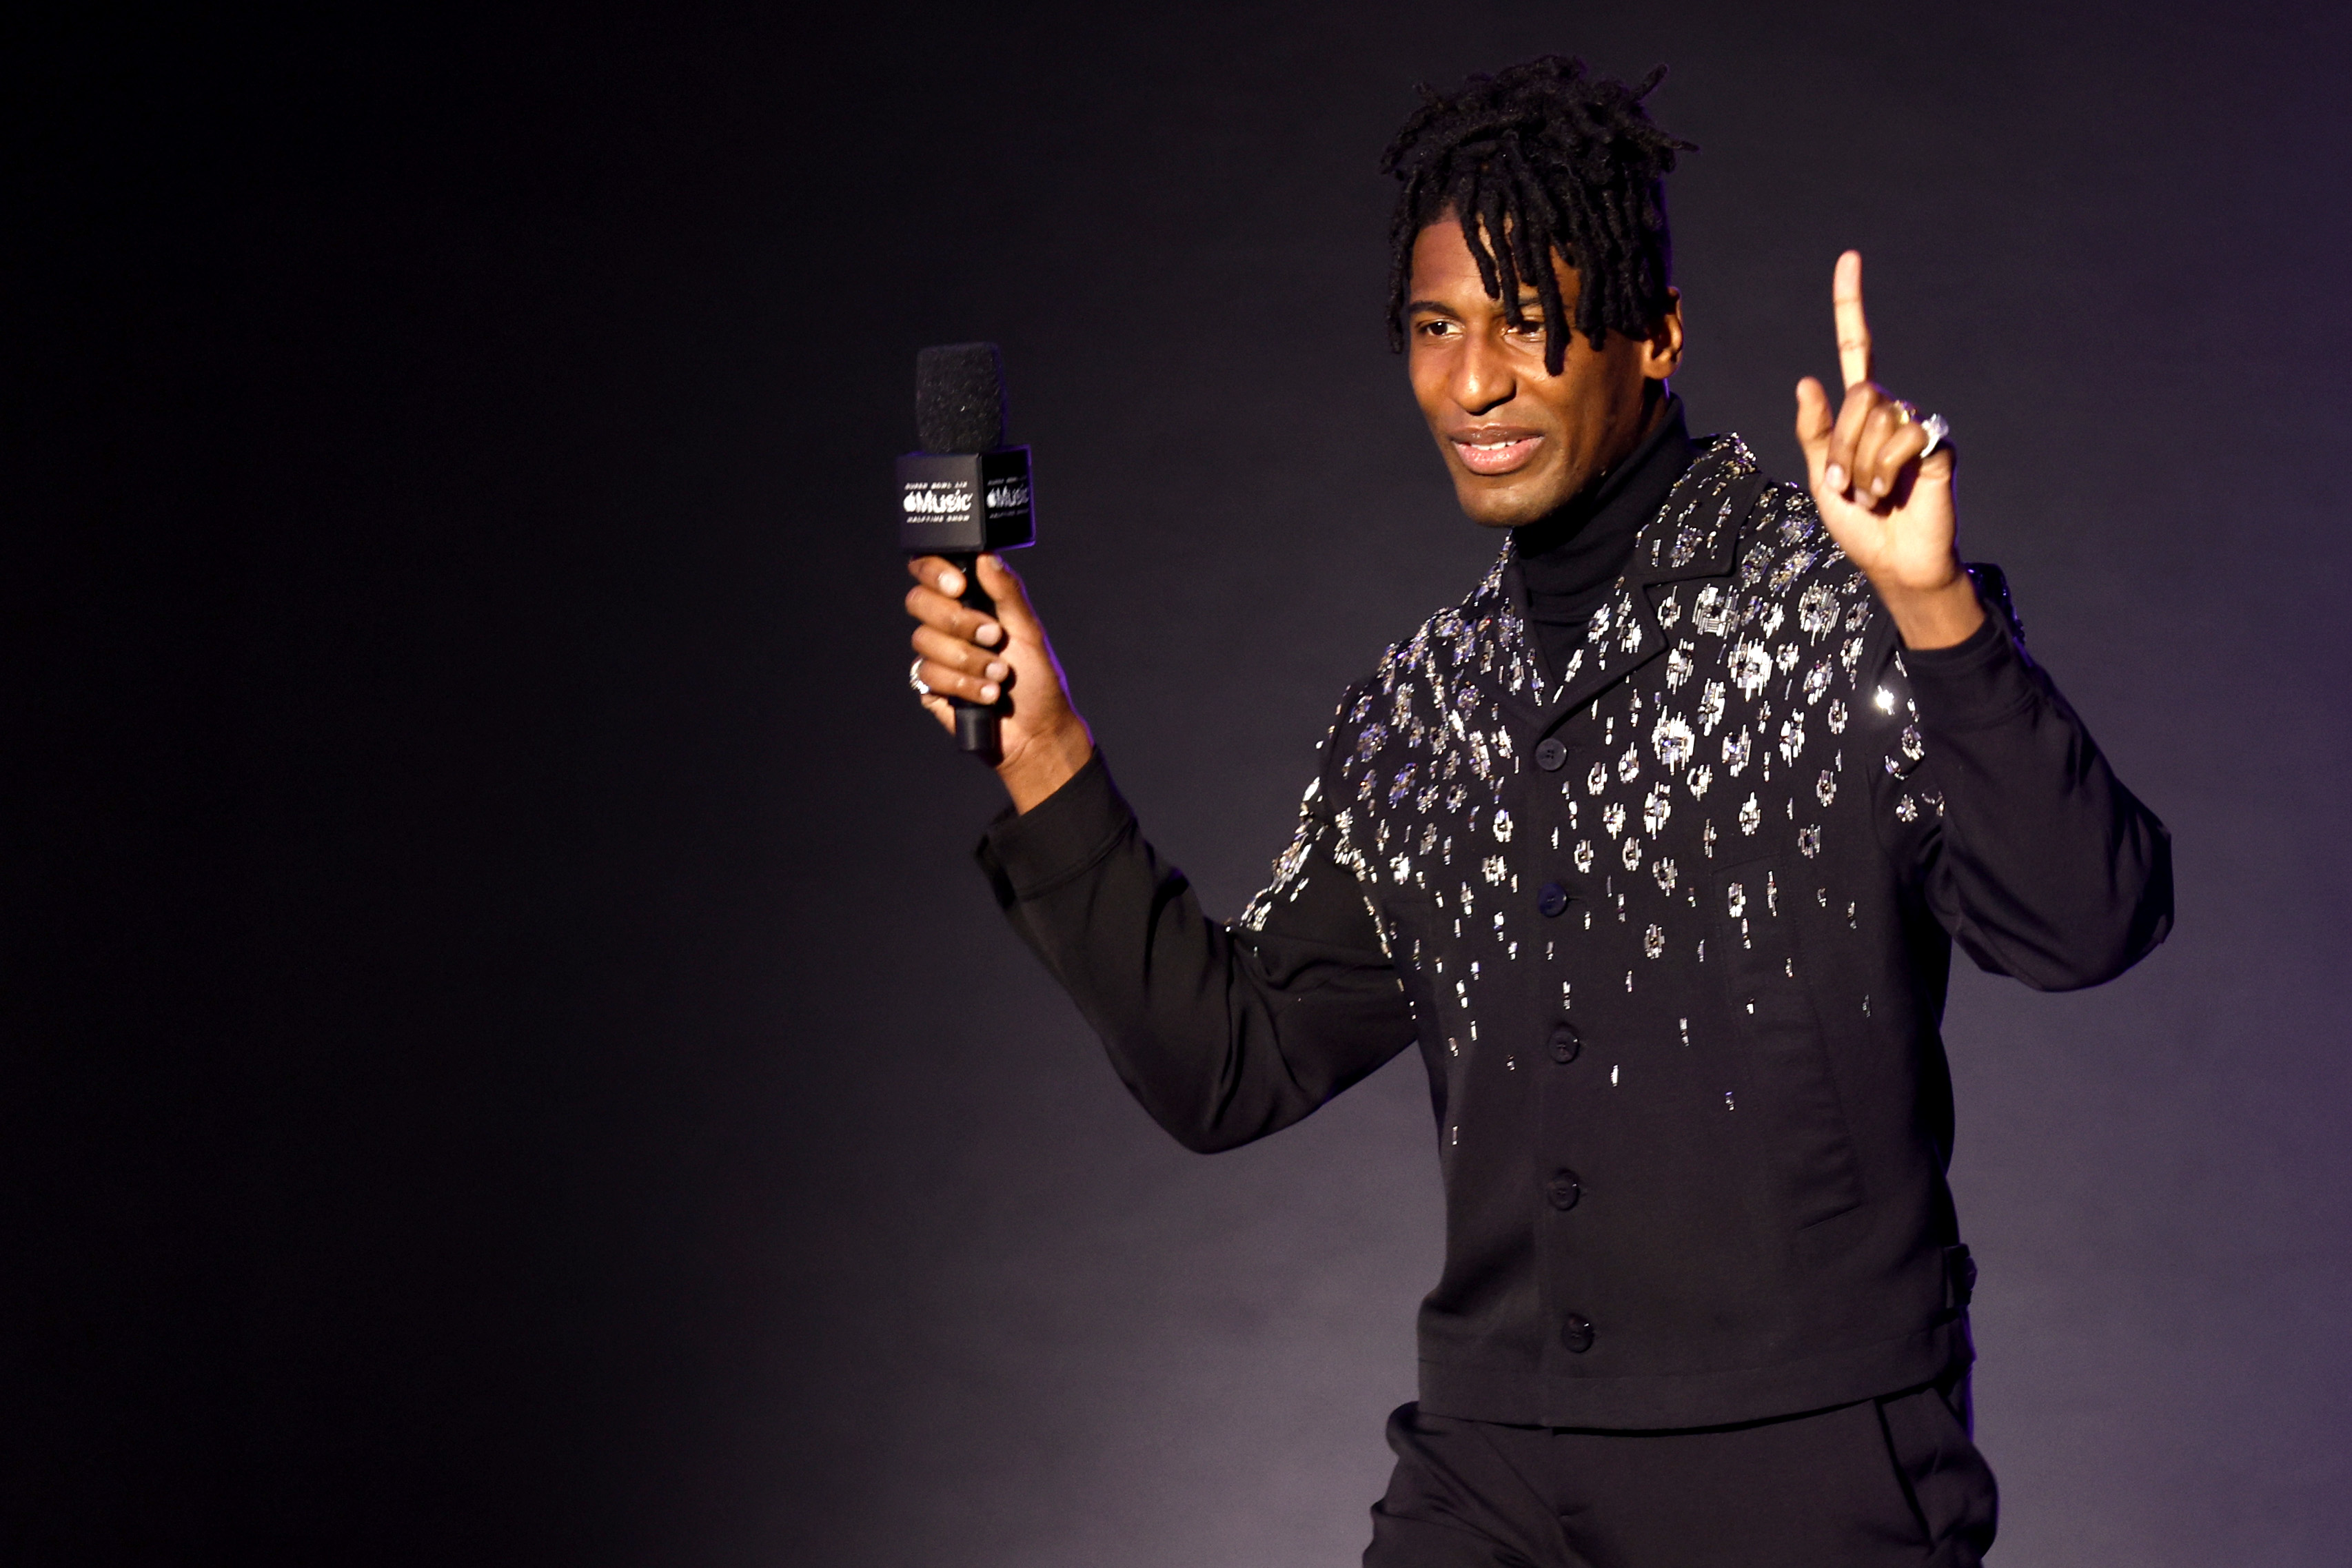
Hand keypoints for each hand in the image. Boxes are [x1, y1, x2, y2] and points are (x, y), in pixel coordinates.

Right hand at [905, 553, 1093, 811]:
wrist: (1036, 732)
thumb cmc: (1038, 681)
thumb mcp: (1029, 631)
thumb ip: (1007, 592)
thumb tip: (986, 557)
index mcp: (971, 602)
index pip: (931, 571)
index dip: (934, 572)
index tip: (959, 587)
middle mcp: (949, 624)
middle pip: (919, 602)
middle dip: (958, 622)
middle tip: (993, 637)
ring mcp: (938, 655)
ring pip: (924, 641)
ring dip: (968, 660)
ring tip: (999, 674)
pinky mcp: (931, 686)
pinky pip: (927, 674)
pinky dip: (963, 685)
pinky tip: (987, 694)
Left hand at [1793, 251, 1983, 648]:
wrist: (1893, 561)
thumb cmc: (1859, 524)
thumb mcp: (1819, 479)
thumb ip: (1814, 432)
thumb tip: (1807, 380)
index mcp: (1858, 413)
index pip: (1857, 349)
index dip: (1850, 305)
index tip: (1850, 259)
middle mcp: (1891, 409)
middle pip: (1858, 397)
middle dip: (1839, 448)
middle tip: (1843, 487)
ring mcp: (1916, 424)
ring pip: (1878, 418)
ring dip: (1860, 467)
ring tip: (1871, 495)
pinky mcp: (1938, 444)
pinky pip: (1903, 437)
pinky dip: (1886, 472)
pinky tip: (1893, 494)